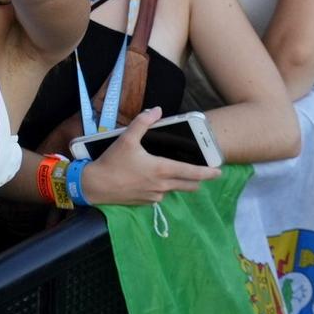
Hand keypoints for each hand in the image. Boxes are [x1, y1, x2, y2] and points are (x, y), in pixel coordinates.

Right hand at [79, 108, 220, 204]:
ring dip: (178, 183)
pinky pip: (160, 195)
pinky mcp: (146, 203)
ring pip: (175, 190)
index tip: (218, 172)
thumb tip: (156, 110)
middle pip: (189, 185)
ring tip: (173, 174)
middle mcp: (162, 185)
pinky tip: (151, 181)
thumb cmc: (113, 162)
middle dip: (198, 180)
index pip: (192, 172)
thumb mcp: (126, 139)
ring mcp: (155, 196)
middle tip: (202, 173)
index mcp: (161, 169)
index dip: (207, 173)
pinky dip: (162, 188)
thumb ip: (143, 122)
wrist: (95, 186)